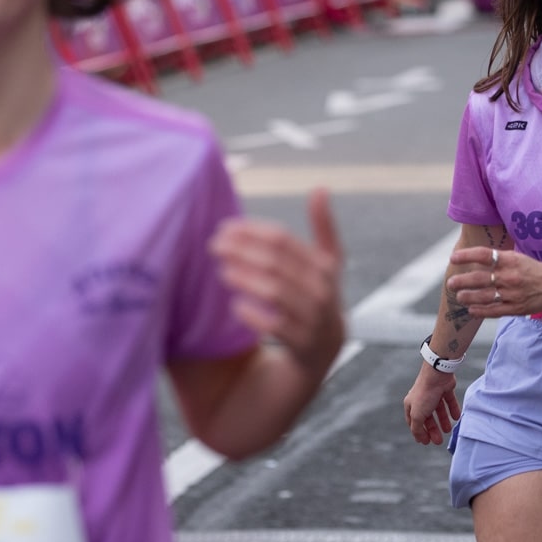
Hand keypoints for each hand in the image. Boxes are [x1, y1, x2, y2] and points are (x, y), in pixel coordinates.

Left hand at [210, 188, 346, 374]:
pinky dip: (255, 314)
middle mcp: (325, 292)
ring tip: (223, 269)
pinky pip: (276, 326)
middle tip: (214, 245)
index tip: (225, 227)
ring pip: (276, 292)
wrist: (322, 353)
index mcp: (327, 267)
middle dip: (242, 251)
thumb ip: (323, 227)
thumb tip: (322, 188)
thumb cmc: (315, 300)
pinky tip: (235, 306)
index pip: (283, 240)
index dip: (252, 232)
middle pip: (277, 263)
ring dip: (246, 278)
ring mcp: (317, 320)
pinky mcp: (304, 345)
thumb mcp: (325, 265)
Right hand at [404, 367, 460, 444]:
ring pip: (438, 410)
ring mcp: (433, 394)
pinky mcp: (445, 389)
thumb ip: (417, 428)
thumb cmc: (425, 395)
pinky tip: (456, 418)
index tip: (425, 442)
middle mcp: (421, 399)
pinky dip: (452, 409)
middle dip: (432, 430)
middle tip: (438, 441)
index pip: (413, 422)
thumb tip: (419, 438)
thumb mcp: (417, 415)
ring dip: (443, 421)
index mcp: (411, 404)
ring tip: (448, 430)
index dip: (419, 432)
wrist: (438, 374)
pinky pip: (449, 401)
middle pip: (427, 418)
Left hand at [445, 247, 541, 318]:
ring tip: (459, 296)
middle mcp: (510, 276)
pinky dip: (480, 310)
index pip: (484, 255)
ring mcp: (512, 294)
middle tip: (450, 283)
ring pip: (484, 296)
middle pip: (480, 278)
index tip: (453, 258)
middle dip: (462, 281)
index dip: (466, 256)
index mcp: (510, 260)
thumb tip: (475, 258)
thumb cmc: (533, 270)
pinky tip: (471, 309)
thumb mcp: (517, 257)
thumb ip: (498, 259)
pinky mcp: (516, 308)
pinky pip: (494, 310)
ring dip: (468, 297)